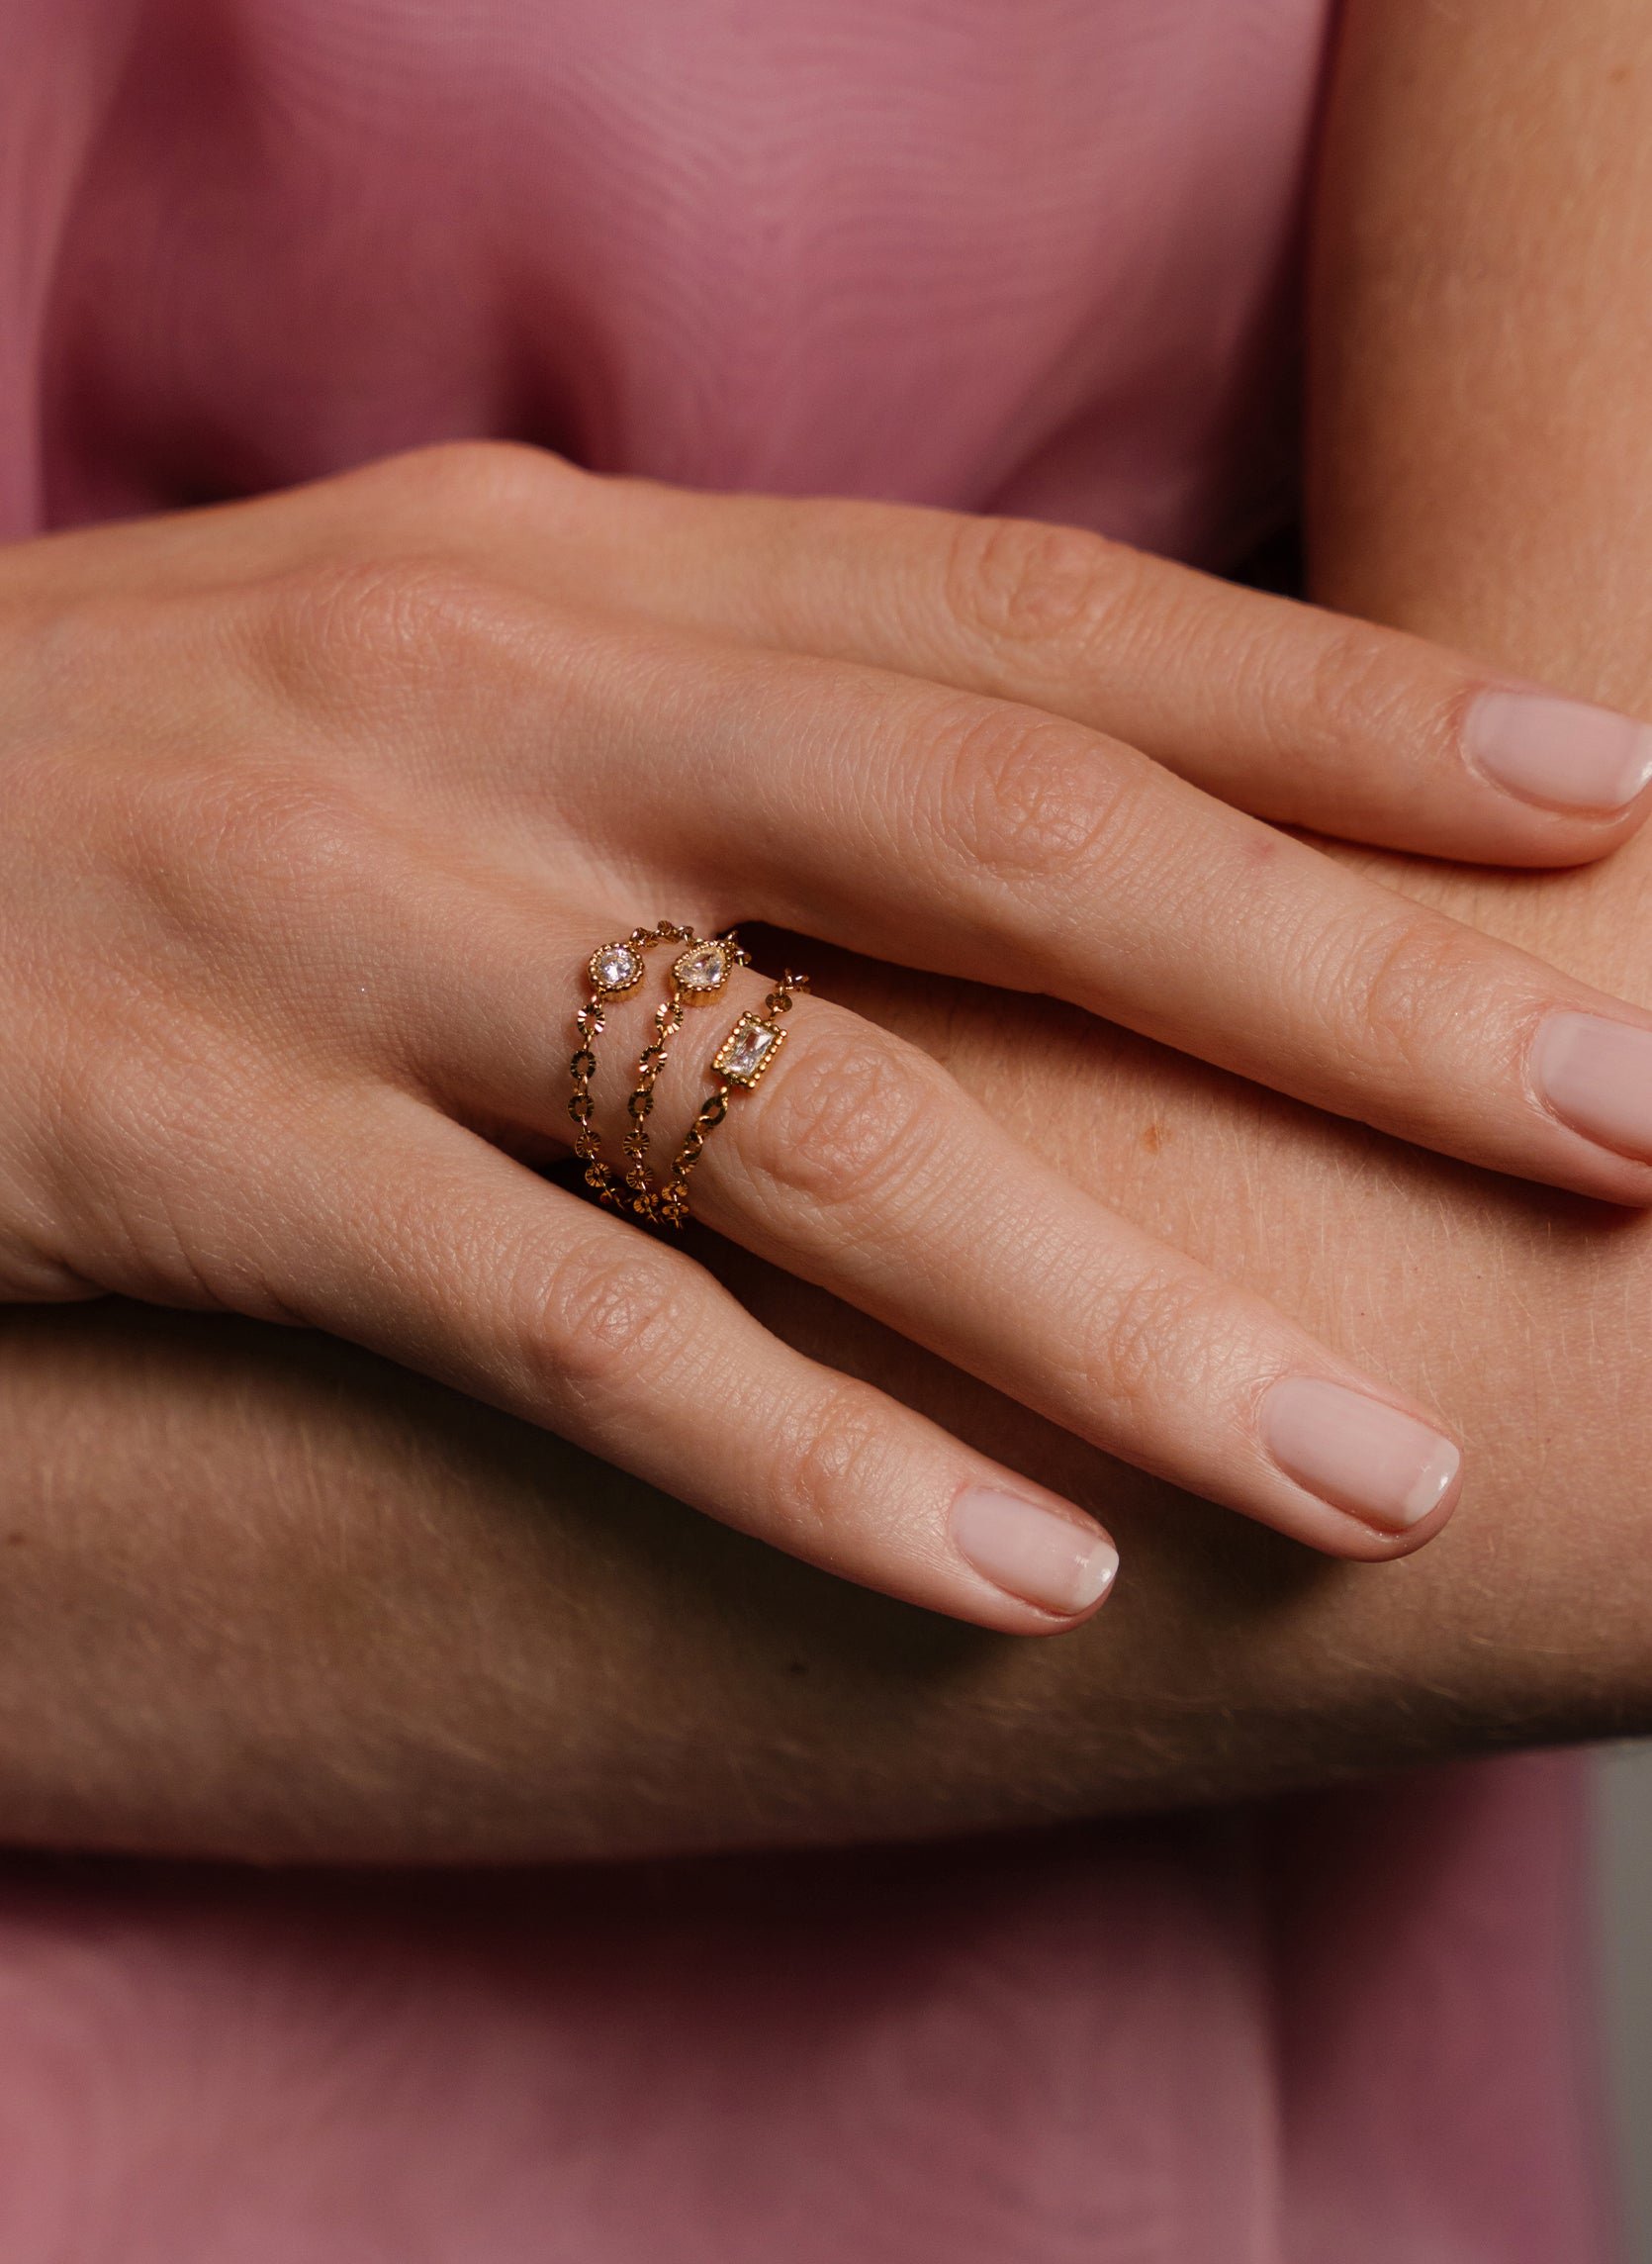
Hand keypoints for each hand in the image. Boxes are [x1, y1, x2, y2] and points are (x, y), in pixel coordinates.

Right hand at [5, 443, 1651, 1633]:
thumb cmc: (132, 787)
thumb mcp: (432, 674)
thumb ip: (703, 723)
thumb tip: (1020, 817)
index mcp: (565, 565)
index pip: (1020, 612)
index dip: (1326, 702)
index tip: (1595, 799)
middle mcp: (480, 702)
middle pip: (993, 831)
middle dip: (1334, 984)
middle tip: (1621, 1115)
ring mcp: (329, 916)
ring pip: (803, 1115)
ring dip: (1112, 1302)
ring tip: (1367, 1461)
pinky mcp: (184, 1139)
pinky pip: (554, 1320)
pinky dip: (795, 1456)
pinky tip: (1009, 1581)